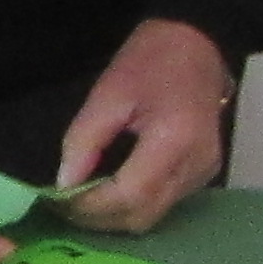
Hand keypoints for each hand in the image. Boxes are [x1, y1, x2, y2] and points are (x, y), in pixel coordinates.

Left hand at [54, 18, 234, 232]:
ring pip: (152, 216)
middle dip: (99, 218)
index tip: (58, 200)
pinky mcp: (204, 175)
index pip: (129, 195)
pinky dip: (133, 205)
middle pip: (142, 216)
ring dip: (114, 216)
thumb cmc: (150, 61)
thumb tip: (65, 184)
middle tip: (64, 205)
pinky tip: (110, 191)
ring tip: (82, 200)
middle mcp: (196, 165)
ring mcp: (204, 173)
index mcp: (174, 140)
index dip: (90, 206)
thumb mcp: (107, 93)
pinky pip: (164, 204)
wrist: (196, 45)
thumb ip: (84, 141)